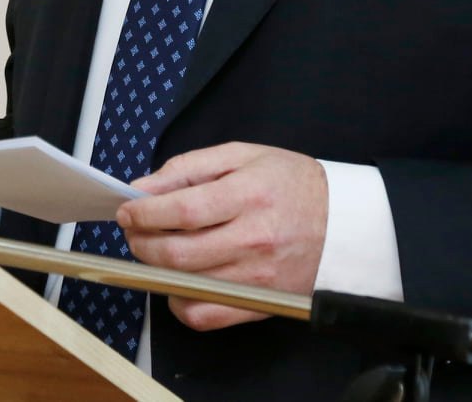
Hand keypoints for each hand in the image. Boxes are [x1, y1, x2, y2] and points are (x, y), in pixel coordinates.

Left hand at [117, 142, 327, 329]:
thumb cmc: (291, 183)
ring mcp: (257, 276)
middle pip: (179, 251)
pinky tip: (178, 282)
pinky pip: (206, 315)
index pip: (183, 210)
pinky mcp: (259, 303)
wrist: (344, 223)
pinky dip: (180, 303)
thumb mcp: (243, 156)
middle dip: (142, 242)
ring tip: (154, 251)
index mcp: (249, 194)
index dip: (145, 213)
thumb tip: (144, 187)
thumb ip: (190, 168)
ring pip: (186, 284)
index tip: (127, 211)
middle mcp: (253, 238)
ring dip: (155, 268)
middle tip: (133, 232)